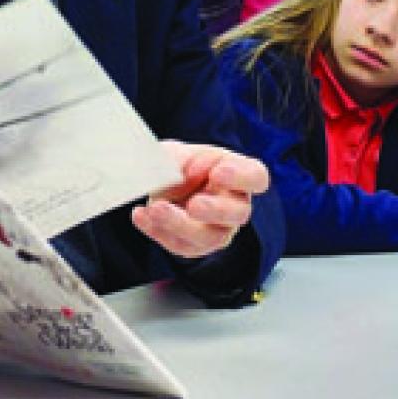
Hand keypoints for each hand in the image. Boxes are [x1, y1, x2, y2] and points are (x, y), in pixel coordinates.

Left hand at [130, 141, 268, 259]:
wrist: (164, 184)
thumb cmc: (182, 165)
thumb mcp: (177, 152)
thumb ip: (178, 159)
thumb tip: (177, 173)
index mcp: (240, 175)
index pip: (256, 177)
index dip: (241, 177)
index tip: (217, 173)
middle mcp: (235, 205)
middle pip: (237, 213)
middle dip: (214, 210)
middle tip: (194, 204)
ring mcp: (218, 229)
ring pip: (209, 237)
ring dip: (180, 224)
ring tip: (156, 209)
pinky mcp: (195, 246)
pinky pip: (181, 246)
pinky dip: (158, 231)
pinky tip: (142, 216)